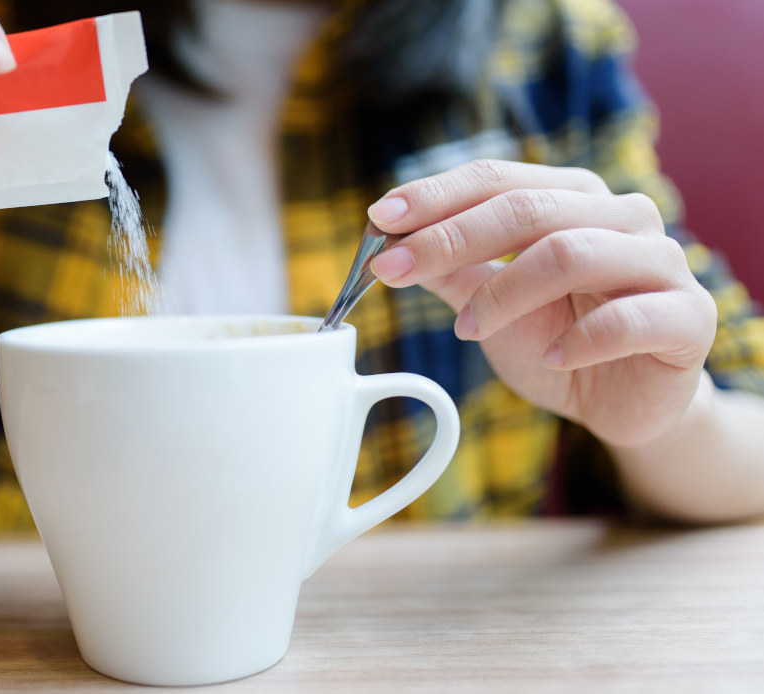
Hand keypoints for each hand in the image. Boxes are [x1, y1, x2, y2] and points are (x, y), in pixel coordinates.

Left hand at [368, 160, 716, 447]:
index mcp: (573, 198)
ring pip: (570, 253)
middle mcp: (622, 216)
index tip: (378, 220)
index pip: (497, 179)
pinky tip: (550, 356)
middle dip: (449, 238)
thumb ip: (449, 272)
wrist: (622, 402)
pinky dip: (577, 340)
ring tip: (468, 329)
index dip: (434, 196)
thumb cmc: (556, 341)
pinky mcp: (688, 317)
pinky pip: (626, 319)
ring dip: (503, 293)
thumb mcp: (488, 305)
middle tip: (392, 270)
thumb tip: (388, 243)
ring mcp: (661, 262)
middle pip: (526, 209)